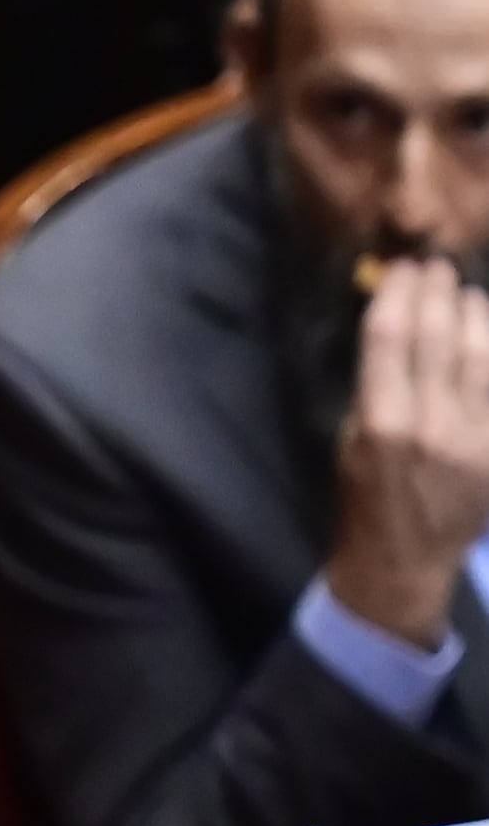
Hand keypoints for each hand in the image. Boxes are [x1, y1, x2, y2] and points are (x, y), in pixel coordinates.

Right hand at [332, 254, 488, 646]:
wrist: (405, 560)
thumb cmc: (364, 499)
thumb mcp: (349, 443)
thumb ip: (377, 388)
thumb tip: (396, 331)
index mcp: (380, 425)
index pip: (388, 338)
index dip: (397, 293)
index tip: (401, 269)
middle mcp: (431, 425)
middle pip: (439, 337)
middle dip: (438, 292)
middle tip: (437, 266)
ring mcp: (476, 435)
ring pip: (482, 354)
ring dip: (474, 314)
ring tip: (466, 293)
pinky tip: (485, 333)